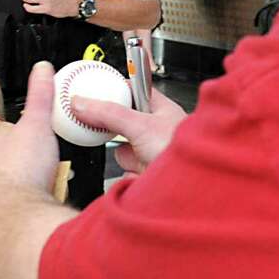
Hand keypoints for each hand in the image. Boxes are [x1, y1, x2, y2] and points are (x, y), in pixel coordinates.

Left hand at [0, 62, 60, 219]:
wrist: (19, 211)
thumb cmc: (21, 170)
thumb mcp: (36, 122)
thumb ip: (39, 95)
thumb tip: (41, 69)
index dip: (6, 146)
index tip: (21, 149)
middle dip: (6, 172)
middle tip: (28, 172)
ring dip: (8, 193)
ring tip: (29, 191)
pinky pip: (0, 217)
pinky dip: (11, 215)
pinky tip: (25, 212)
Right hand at [71, 85, 185, 176]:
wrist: (196, 189)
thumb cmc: (187, 151)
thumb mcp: (141, 125)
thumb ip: (109, 114)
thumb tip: (82, 103)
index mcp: (161, 110)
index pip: (134, 92)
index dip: (116, 90)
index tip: (97, 90)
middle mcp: (158, 131)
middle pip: (123, 126)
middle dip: (118, 134)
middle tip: (111, 131)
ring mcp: (153, 154)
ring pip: (125, 153)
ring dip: (128, 159)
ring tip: (141, 161)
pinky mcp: (148, 176)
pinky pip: (128, 173)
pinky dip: (131, 177)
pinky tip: (143, 177)